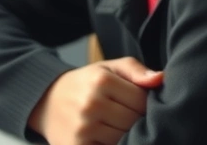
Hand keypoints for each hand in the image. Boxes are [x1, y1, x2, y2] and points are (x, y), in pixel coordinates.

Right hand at [27, 58, 163, 144]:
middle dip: (137, 121)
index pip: (142, 100)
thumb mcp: (109, 68)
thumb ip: (136, 70)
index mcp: (101, 80)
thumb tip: (161, 79)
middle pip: (133, 121)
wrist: (46, 101)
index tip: (139, 104)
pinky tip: (108, 136)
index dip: (146, 104)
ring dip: (126, 135)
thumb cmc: (85, 83)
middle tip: (129, 116)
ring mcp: (83, 129)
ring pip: (123, 139)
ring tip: (118, 125)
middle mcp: (91, 104)